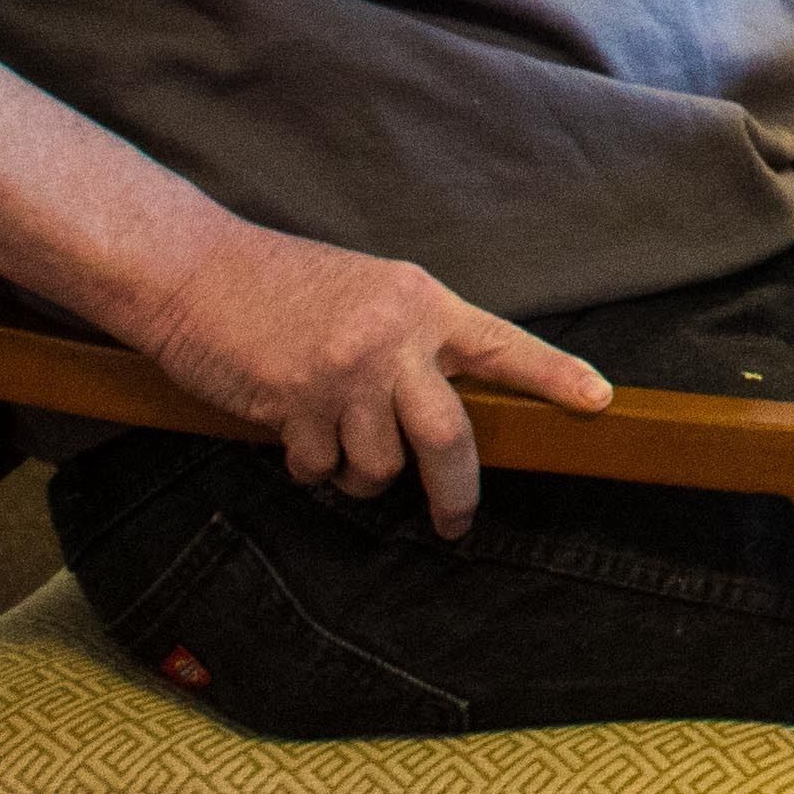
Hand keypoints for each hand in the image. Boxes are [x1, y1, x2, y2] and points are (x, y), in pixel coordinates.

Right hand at [123, 219, 610, 535]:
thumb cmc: (280, 284)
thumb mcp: (368, 294)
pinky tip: (292, 434)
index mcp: (423, 303)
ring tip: (331, 440)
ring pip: (379, 464)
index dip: (555, 377)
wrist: (194, 271)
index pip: (505, 345)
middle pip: (448, 437)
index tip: (599, 402)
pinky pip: (320, 468)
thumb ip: (412, 340)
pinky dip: (310, 468)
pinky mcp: (294, 405)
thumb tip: (442, 401)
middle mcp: (394, 339)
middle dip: (456, 492)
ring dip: (357, 473)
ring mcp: (345, 374)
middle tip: (456, 522)